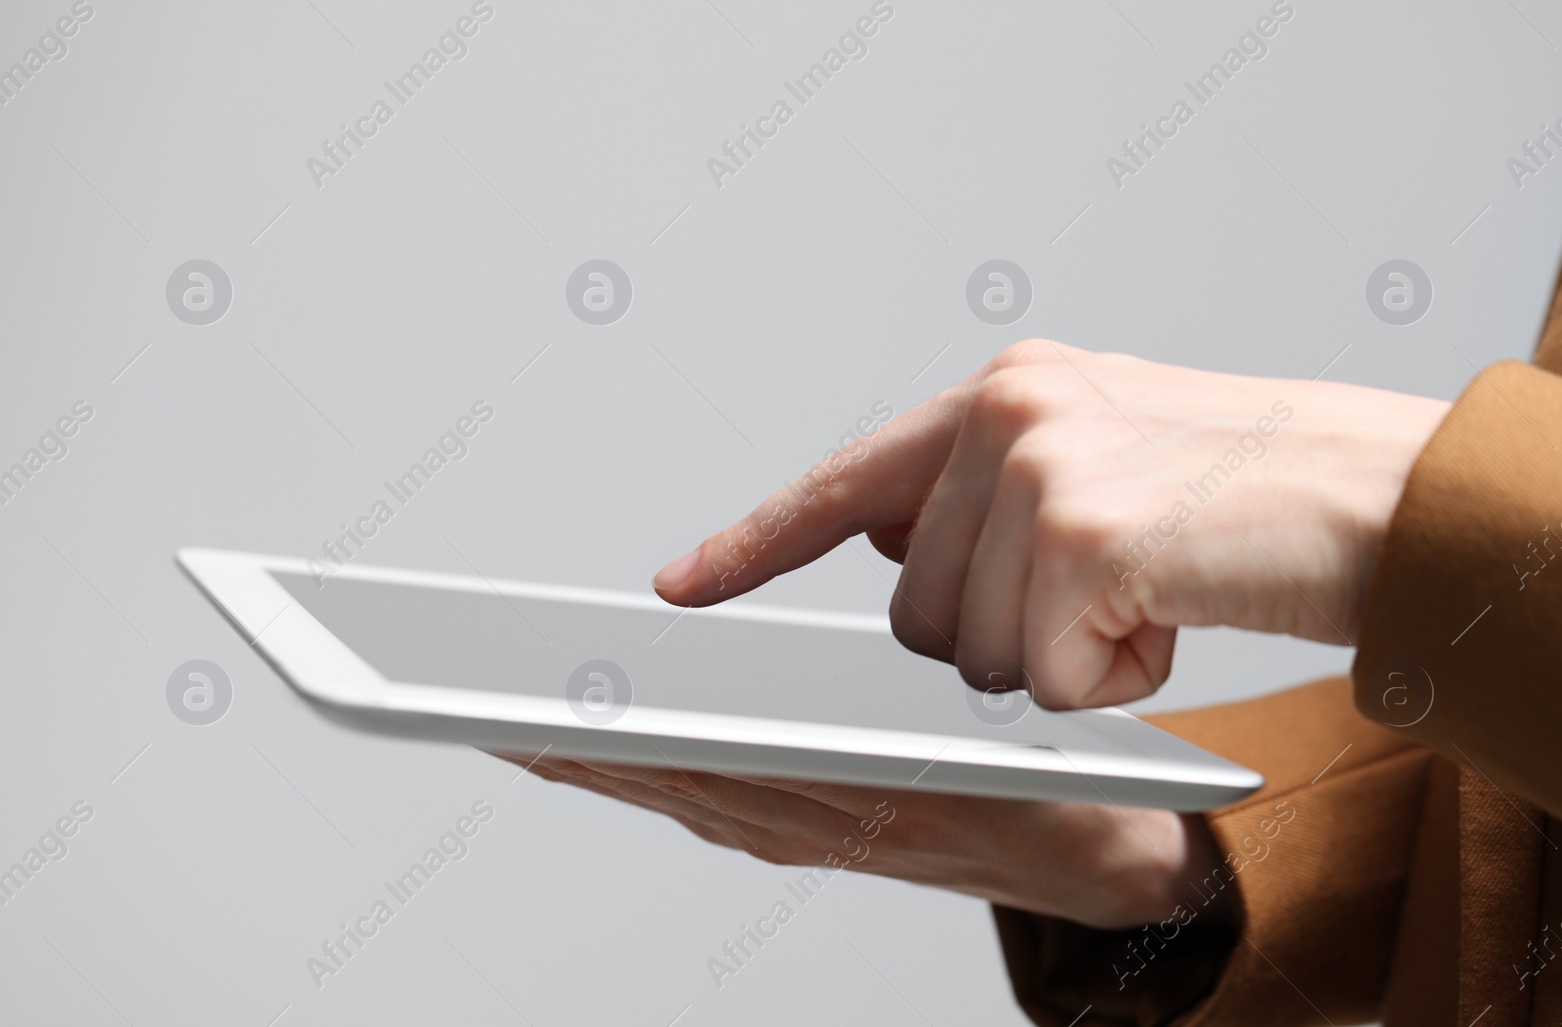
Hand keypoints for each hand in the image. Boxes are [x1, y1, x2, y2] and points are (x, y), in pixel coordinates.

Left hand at [491, 750, 1228, 930]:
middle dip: (554, 742)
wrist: (1100, 862)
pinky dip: (626, 771)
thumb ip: (901, 755)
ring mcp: (795, 830)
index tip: (517, 717)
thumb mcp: (992, 763)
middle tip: (461, 700)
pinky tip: (582, 743)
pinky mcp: (799, 826)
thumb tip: (793, 734)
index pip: (693, 772)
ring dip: (576, 756)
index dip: (600, 745)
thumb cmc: (1052, 797)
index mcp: (843, 800)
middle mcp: (803, 823)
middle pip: (656, 781)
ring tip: (496, 710)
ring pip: (662, 791)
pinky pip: (692, 801)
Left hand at [652, 340, 1448, 708]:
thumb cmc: (1242, 497)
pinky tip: (1173, 616)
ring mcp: (1039, 466)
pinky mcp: (1083, 533)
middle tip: (1108, 597)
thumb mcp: (1097, 463)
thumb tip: (886, 550)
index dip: (756, 542)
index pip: (847, 479)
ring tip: (1152, 596)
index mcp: (1000, 391)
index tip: (679, 587)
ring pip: (975, 656)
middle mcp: (1006, 411)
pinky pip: (1048, 681)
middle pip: (915, 611)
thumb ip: (983, 494)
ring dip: (1068, 660)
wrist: (1378, 493)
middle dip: (1006, 640)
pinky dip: (1115, 679)